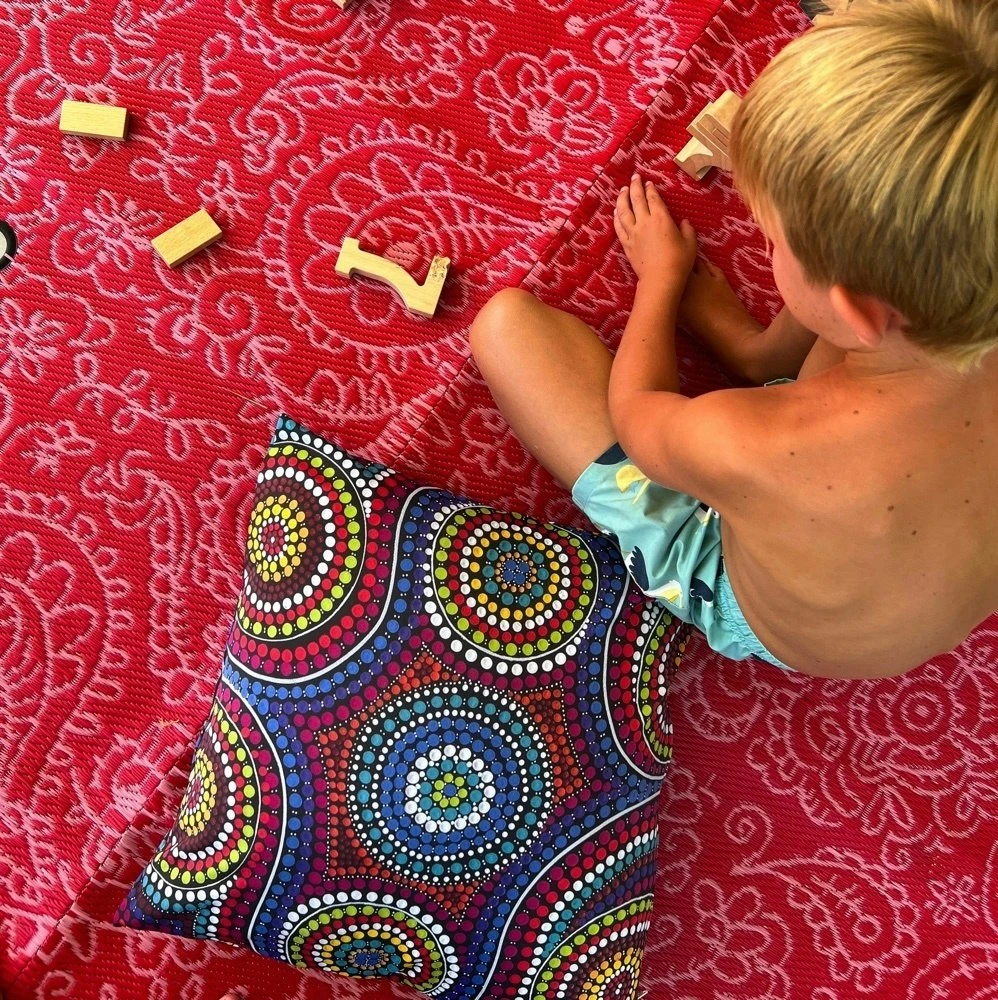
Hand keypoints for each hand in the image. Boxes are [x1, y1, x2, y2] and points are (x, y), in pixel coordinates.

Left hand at [614, 173, 696, 289]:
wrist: (660, 280)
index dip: (650, 189)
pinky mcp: (627, 245)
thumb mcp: (690, 243)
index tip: (648, 183)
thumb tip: (684, 223)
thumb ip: (688, 230)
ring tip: (622, 191)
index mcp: (661, 218)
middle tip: (634, 178)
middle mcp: (644, 222)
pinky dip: (616, 217)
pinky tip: (616, 212)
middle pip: (636, 199)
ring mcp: (633, 233)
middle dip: (635, 186)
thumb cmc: (679, 262)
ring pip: (624, 211)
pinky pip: (619, 227)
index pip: (653, 198)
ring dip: (622, 199)